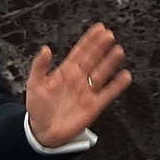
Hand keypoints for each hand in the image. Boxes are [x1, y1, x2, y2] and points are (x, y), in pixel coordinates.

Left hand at [26, 23, 131, 147]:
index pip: (80, 52)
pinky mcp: (94, 106)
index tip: (99, 28)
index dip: (89, 40)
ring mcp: (87, 92)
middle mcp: (78, 79)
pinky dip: (117, 85)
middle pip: (93, 59)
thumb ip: (39, 66)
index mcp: (65, 72)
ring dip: (110, 62)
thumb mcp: (34, 84)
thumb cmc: (37, 107)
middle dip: (101, 47)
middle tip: (110, 34)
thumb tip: (46, 48)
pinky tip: (125, 76)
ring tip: (119, 50)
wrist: (43, 131)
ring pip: (102, 73)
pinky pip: (108, 93)